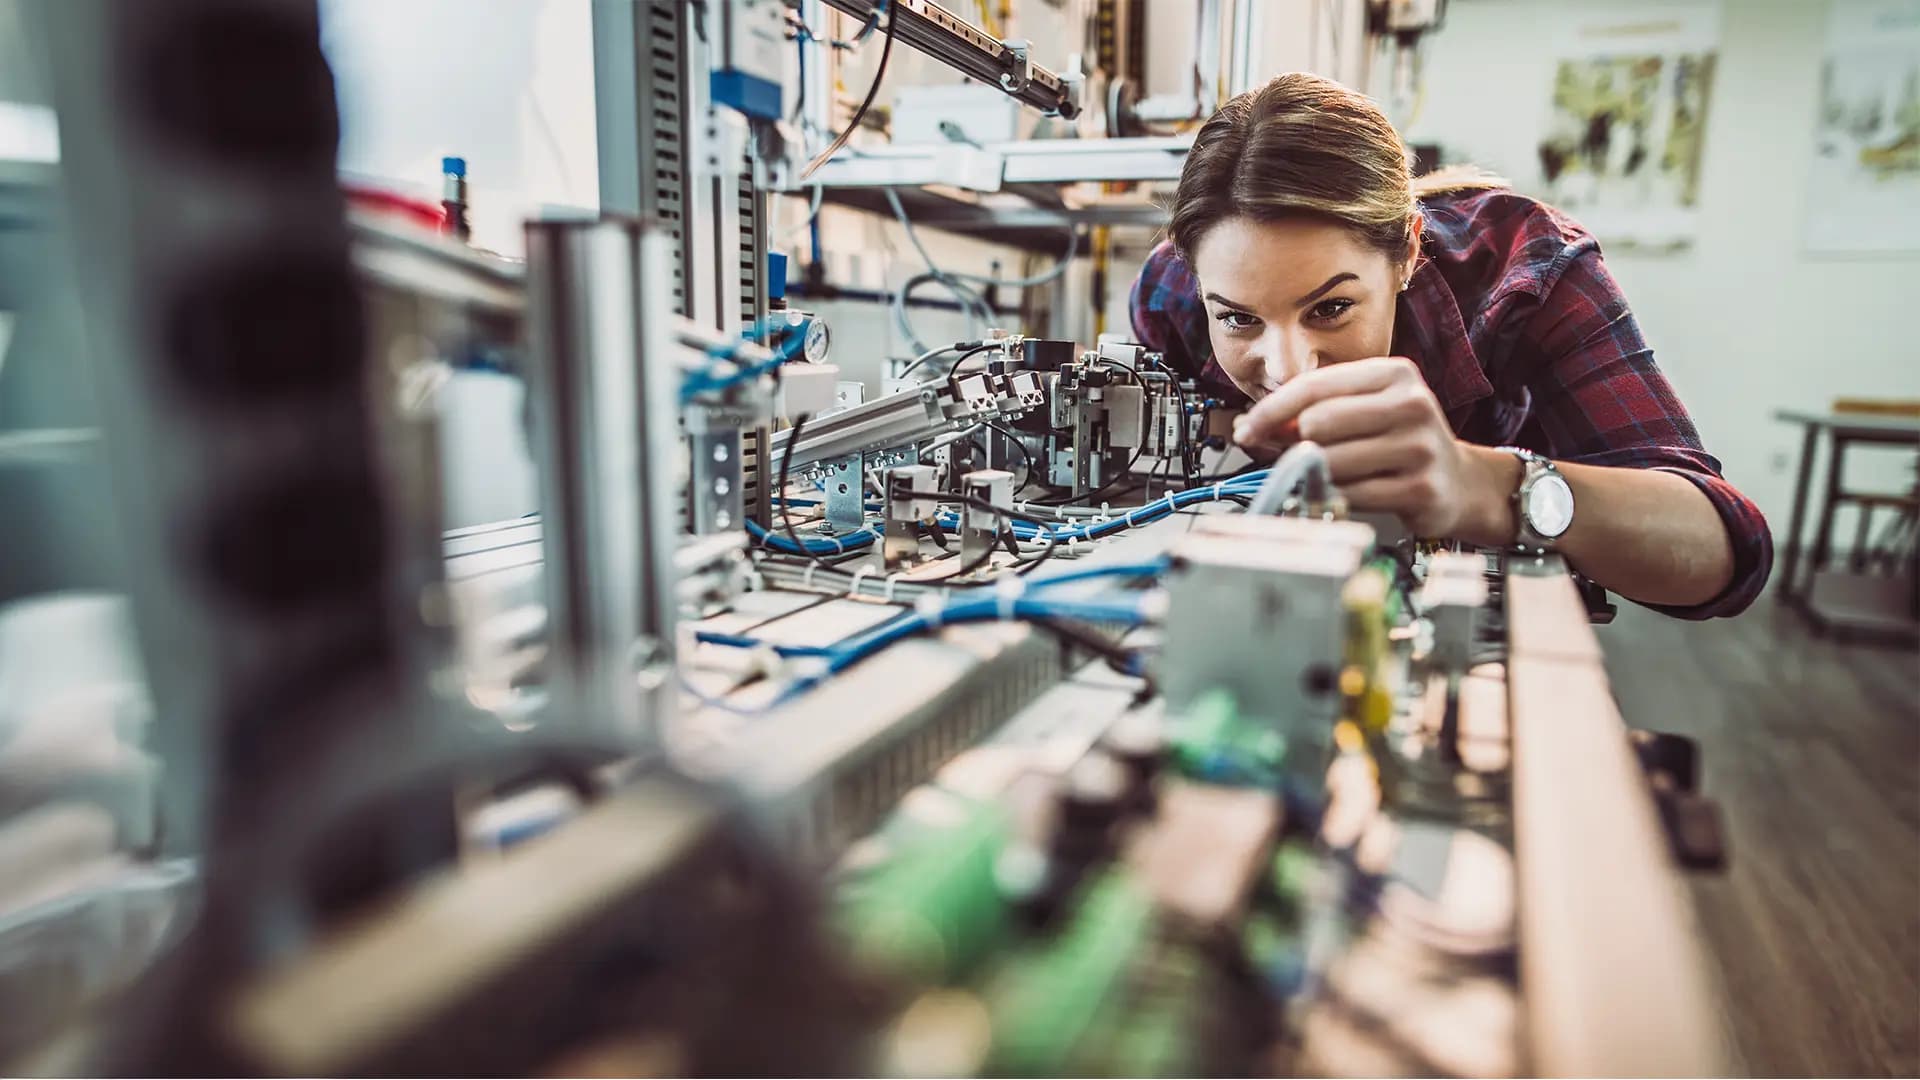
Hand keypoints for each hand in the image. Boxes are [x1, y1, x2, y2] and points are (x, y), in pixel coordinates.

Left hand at [1231, 357, 1504, 538]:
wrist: (1458, 482)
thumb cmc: (1399, 442)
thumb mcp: (1363, 411)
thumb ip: (1311, 412)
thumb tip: (1251, 427)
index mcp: (1394, 373)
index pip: (1314, 386)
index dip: (1271, 410)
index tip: (1247, 428)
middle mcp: (1412, 403)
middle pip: (1317, 423)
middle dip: (1297, 444)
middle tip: (1300, 456)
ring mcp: (1420, 447)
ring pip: (1331, 462)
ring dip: (1320, 474)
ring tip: (1339, 474)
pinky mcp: (1420, 488)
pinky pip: (1351, 495)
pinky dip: (1339, 497)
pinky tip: (1354, 492)